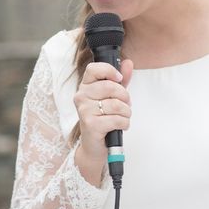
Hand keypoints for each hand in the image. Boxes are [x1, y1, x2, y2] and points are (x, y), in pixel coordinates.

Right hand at [73, 59, 133, 184]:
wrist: (95, 145)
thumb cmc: (103, 118)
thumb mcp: (113, 96)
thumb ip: (121, 80)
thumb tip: (128, 62)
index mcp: (85, 86)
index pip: (94, 69)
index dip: (109, 71)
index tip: (119, 79)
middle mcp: (81, 96)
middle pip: (110, 86)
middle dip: (125, 97)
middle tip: (126, 104)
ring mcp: (85, 111)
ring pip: (117, 105)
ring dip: (126, 113)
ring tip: (123, 117)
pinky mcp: (91, 125)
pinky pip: (117, 119)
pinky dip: (124, 124)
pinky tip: (120, 126)